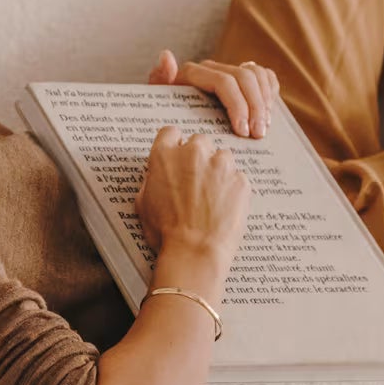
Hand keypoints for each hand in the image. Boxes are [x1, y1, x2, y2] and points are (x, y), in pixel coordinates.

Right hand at [136, 122, 252, 263]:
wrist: (194, 252)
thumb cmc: (166, 233)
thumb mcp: (143, 202)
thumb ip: (152, 178)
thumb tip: (158, 174)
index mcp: (164, 156)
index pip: (170, 132)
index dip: (174, 145)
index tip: (177, 155)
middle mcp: (193, 153)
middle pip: (199, 142)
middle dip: (198, 158)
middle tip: (195, 181)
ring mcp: (220, 165)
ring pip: (222, 157)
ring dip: (218, 170)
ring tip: (211, 196)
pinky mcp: (240, 180)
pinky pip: (238, 177)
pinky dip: (232, 188)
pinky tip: (224, 206)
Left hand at [149, 48, 279, 138]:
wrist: (174, 122)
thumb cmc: (165, 117)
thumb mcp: (157, 104)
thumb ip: (159, 82)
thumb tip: (166, 55)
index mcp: (192, 72)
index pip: (224, 82)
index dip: (237, 105)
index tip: (242, 131)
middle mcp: (212, 67)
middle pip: (245, 78)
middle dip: (255, 108)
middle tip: (258, 135)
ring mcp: (228, 70)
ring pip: (257, 75)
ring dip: (265, 102)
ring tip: (263, 128)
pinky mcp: (242, 77)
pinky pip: (264, 76)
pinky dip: (270, 92)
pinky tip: (268, 114)